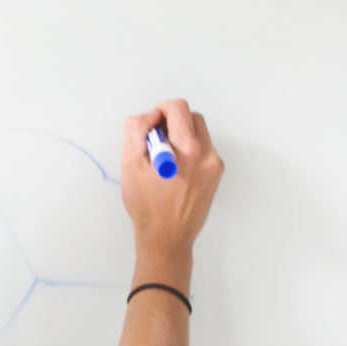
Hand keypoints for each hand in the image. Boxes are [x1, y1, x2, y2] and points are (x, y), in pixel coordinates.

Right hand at [121, 98, 224, 255]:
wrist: (167, 237)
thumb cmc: (147, 206)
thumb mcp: (130, 164)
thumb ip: (137, 131)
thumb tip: (150, 116)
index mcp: (187, 149)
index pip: (177, 107)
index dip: (159, 111)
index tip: (150, 128)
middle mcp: (207, 154)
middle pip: (191, 116)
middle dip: (171, 122)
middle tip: (155, 143)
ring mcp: (214, 164)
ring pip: (198, 132)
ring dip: (181, 136)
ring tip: (165, 160)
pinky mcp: (216, 174)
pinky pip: (203, 149)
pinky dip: (188, 151)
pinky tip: (175, 171)